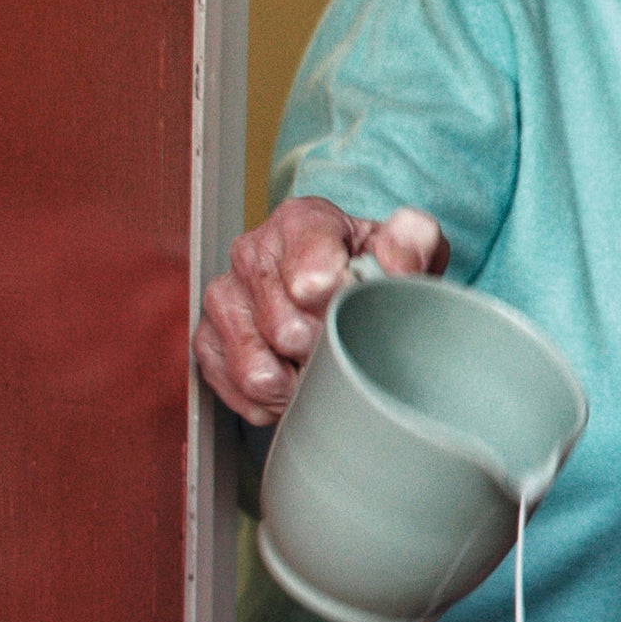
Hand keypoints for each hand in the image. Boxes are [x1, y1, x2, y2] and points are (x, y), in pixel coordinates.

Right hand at [193, 198, 445, 424]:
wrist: (345, 282)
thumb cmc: (375, 265)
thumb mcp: (412, 244)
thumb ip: (413, 242)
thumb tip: (396, 265)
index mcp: (301, 221)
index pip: (311, 278)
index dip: (339, 308)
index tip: (357, 310)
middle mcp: (252, 252)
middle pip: (286, 331)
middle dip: (325, 352)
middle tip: (348, 346)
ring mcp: (223, 296)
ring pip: (255, 369)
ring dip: (296, 383)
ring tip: (322, 367)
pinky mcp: (207, 337)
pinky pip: (232, 388)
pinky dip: (269, 400)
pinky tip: (294, 381)